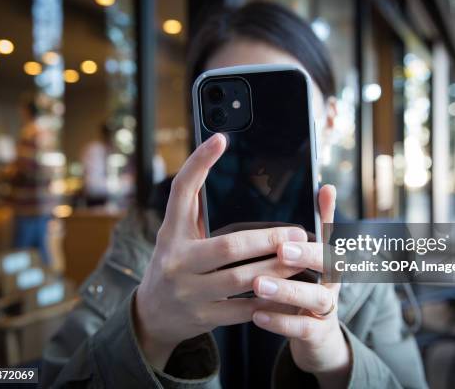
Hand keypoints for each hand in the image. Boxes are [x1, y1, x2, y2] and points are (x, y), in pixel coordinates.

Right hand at [134, 133, 307, 368]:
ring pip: (242, 280)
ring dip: (277, 269)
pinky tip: (291, 294)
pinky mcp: (203, 317)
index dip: (198, 163)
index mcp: (170, 232)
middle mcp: (176, 260)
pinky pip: (244, 310)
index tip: (220, 138)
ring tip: (302, 259)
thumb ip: (194, 208)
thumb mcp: (176, 234)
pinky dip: (269, 301)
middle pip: (229, 246)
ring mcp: (189, 292)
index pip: (181, 192)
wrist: (152, 315)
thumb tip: (217, 163)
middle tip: (297, 234)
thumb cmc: (174, 262)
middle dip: (267, 239)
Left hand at [251, 185, 350, 387]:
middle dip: (306, 256)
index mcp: (331, 258)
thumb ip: (318, 223)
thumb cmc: (310, 285)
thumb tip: (325, 186)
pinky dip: (280, 321)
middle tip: (281, 250)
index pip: (331, 236)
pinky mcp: (317, 333)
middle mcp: (333, 281)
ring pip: (315, 297)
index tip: (308, 210)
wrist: (319, 336)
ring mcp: (326, 308)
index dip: (323, 223)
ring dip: (287, 290)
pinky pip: (302, 328)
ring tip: (259, 284)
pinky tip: (257, 314)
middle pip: (329, 265)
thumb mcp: (314, 256)